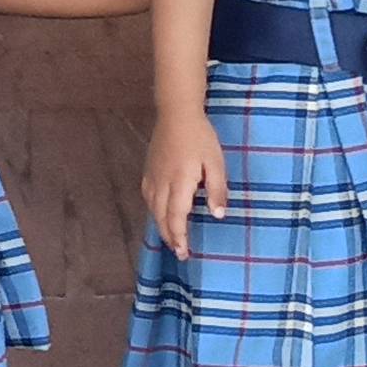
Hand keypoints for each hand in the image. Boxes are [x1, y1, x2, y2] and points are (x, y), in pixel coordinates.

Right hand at [140, 108, 229, 257]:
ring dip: (161, 226)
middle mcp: (162, 183)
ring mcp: (152, 176)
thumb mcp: (216, 162)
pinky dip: (154, 210)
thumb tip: (218, 215)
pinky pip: (148, 197)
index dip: (179, 237)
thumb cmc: (200, 137)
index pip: (177, 217)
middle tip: (178, 253)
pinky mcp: (148, 170)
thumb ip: (217, 190)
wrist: (176, 113)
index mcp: (180, 183)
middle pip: (162, 217)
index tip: (184, 253)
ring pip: (153, 209)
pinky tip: (159, 212)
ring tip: (170, 237)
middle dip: (169, 237)